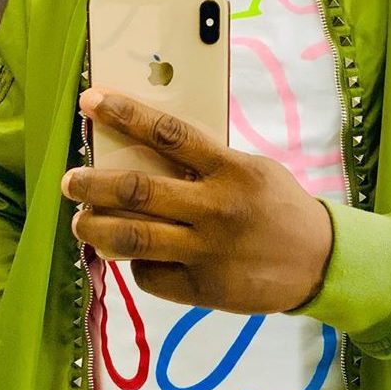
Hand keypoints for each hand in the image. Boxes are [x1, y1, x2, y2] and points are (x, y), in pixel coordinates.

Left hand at [61, 89, 333, 314]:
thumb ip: (208, 164)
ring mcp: (207, 251)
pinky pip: (152, 276)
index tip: (91, 101)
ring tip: (81, 222)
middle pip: (138, 191)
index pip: (168, 134)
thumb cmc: (280, 207)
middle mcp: (215, 209)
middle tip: (71, 180)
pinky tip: (135, 257)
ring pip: (134, 238)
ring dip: (97, 228)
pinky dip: (137, 265)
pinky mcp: (203, 288)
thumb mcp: (253, 170)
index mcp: (230, 170)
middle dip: (94, 183)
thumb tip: (150, 155)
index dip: (125, 114)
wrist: (319, 261)